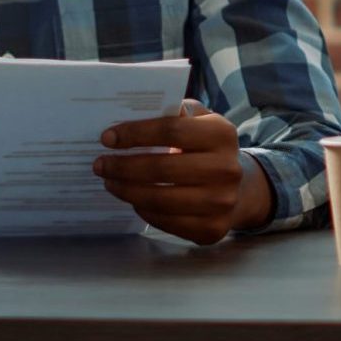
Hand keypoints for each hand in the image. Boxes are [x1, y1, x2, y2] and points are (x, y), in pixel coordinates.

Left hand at [96, 100, 268, 245]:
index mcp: (222, 134)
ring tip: (110, 182)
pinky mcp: (212, 229)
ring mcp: (221, 202)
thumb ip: (174, 112)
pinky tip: (133, 200)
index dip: (135, 134)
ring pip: (160, 199)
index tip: (107, 138)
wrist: (239, 189)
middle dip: (123, 166)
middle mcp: (227, 169)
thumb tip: (132, 111)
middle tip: (101, 165)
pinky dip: (143, 211)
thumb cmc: (207, 148)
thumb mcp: (200, 122)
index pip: (171, 130)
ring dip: (127, 190)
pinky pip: (166, 222)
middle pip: (162, 167)